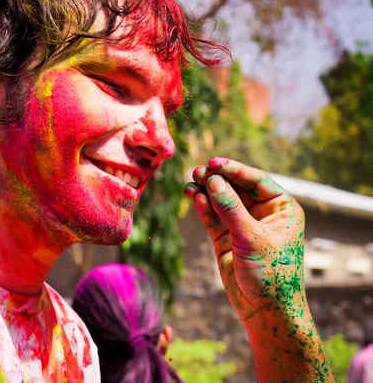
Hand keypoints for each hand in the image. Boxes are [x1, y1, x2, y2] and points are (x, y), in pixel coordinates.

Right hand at [183, 157, 305, 322]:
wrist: (265, 311)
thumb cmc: (271, 274)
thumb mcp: (252, 238)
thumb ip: (231, 208)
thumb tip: (213, 180)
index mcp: (281, 208)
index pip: (256, 180)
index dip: (235, 170)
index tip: (214, 162)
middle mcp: (263, 213)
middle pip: (236, 187)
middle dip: (217, 179)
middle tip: (198, 171)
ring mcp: (242, 225)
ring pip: (221, 200)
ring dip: (207, 190)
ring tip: (191, 182)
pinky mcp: (226, 238)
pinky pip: (213, 216)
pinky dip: (203, 206)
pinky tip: (193, 195)